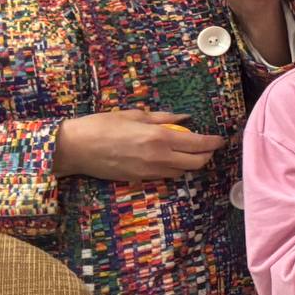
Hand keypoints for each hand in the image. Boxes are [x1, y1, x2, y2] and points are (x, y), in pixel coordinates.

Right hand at [53, 109, 225, 181]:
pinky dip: (174, 168)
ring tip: (189, 150)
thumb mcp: (134, 115)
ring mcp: (149, 172)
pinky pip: (166, 175)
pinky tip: (170, 158)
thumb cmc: (101, 126)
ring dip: (191, 163)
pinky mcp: (139, 180)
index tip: (221, 139)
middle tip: (207, 146)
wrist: (74, 149)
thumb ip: (163, 118)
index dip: (213, 143)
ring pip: (182, 172)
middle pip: (196, 163)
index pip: (198, 144)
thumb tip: (185, 117)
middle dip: (207, 155)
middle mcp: (159, 158)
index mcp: (159, 138)